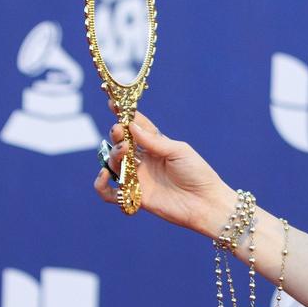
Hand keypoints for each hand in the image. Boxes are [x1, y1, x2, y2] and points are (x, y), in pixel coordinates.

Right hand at [92, 108, 231, 234]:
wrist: (207, 203)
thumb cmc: (198, 174)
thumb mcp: (178, 151)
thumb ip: (153, 141)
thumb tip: (130, 126)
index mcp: (155, 146)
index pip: (135, 128)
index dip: (123, 116)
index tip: (113, 103)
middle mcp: (144, 161)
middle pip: (120, 144)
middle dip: (116, 134)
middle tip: (120, 131)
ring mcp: (138, 178)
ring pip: (113, 164)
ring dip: (113, 155)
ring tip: (124, 152)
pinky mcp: (135, 197)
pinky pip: (109, 193)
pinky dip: (100, 184)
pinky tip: (104, 176)